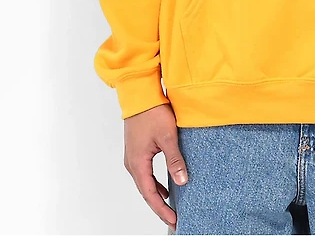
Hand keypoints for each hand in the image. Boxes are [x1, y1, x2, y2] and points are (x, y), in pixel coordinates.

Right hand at [123, 103, 187, 229]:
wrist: (140, 94)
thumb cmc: (152, 113)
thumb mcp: (168, 137)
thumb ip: (175, 160)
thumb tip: (182, 181)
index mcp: (138, 163)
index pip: (150, 194)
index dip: (161, 209)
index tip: (173, 220)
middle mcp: (132, 163)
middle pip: (145, 191)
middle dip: (159, 206)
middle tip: (173, 217)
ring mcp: (133, 156)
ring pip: (145, 182)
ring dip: (157, 194)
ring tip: (170, 205)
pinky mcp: (137, 149)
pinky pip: (145, 172)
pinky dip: (154, 182)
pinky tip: (165, 185)